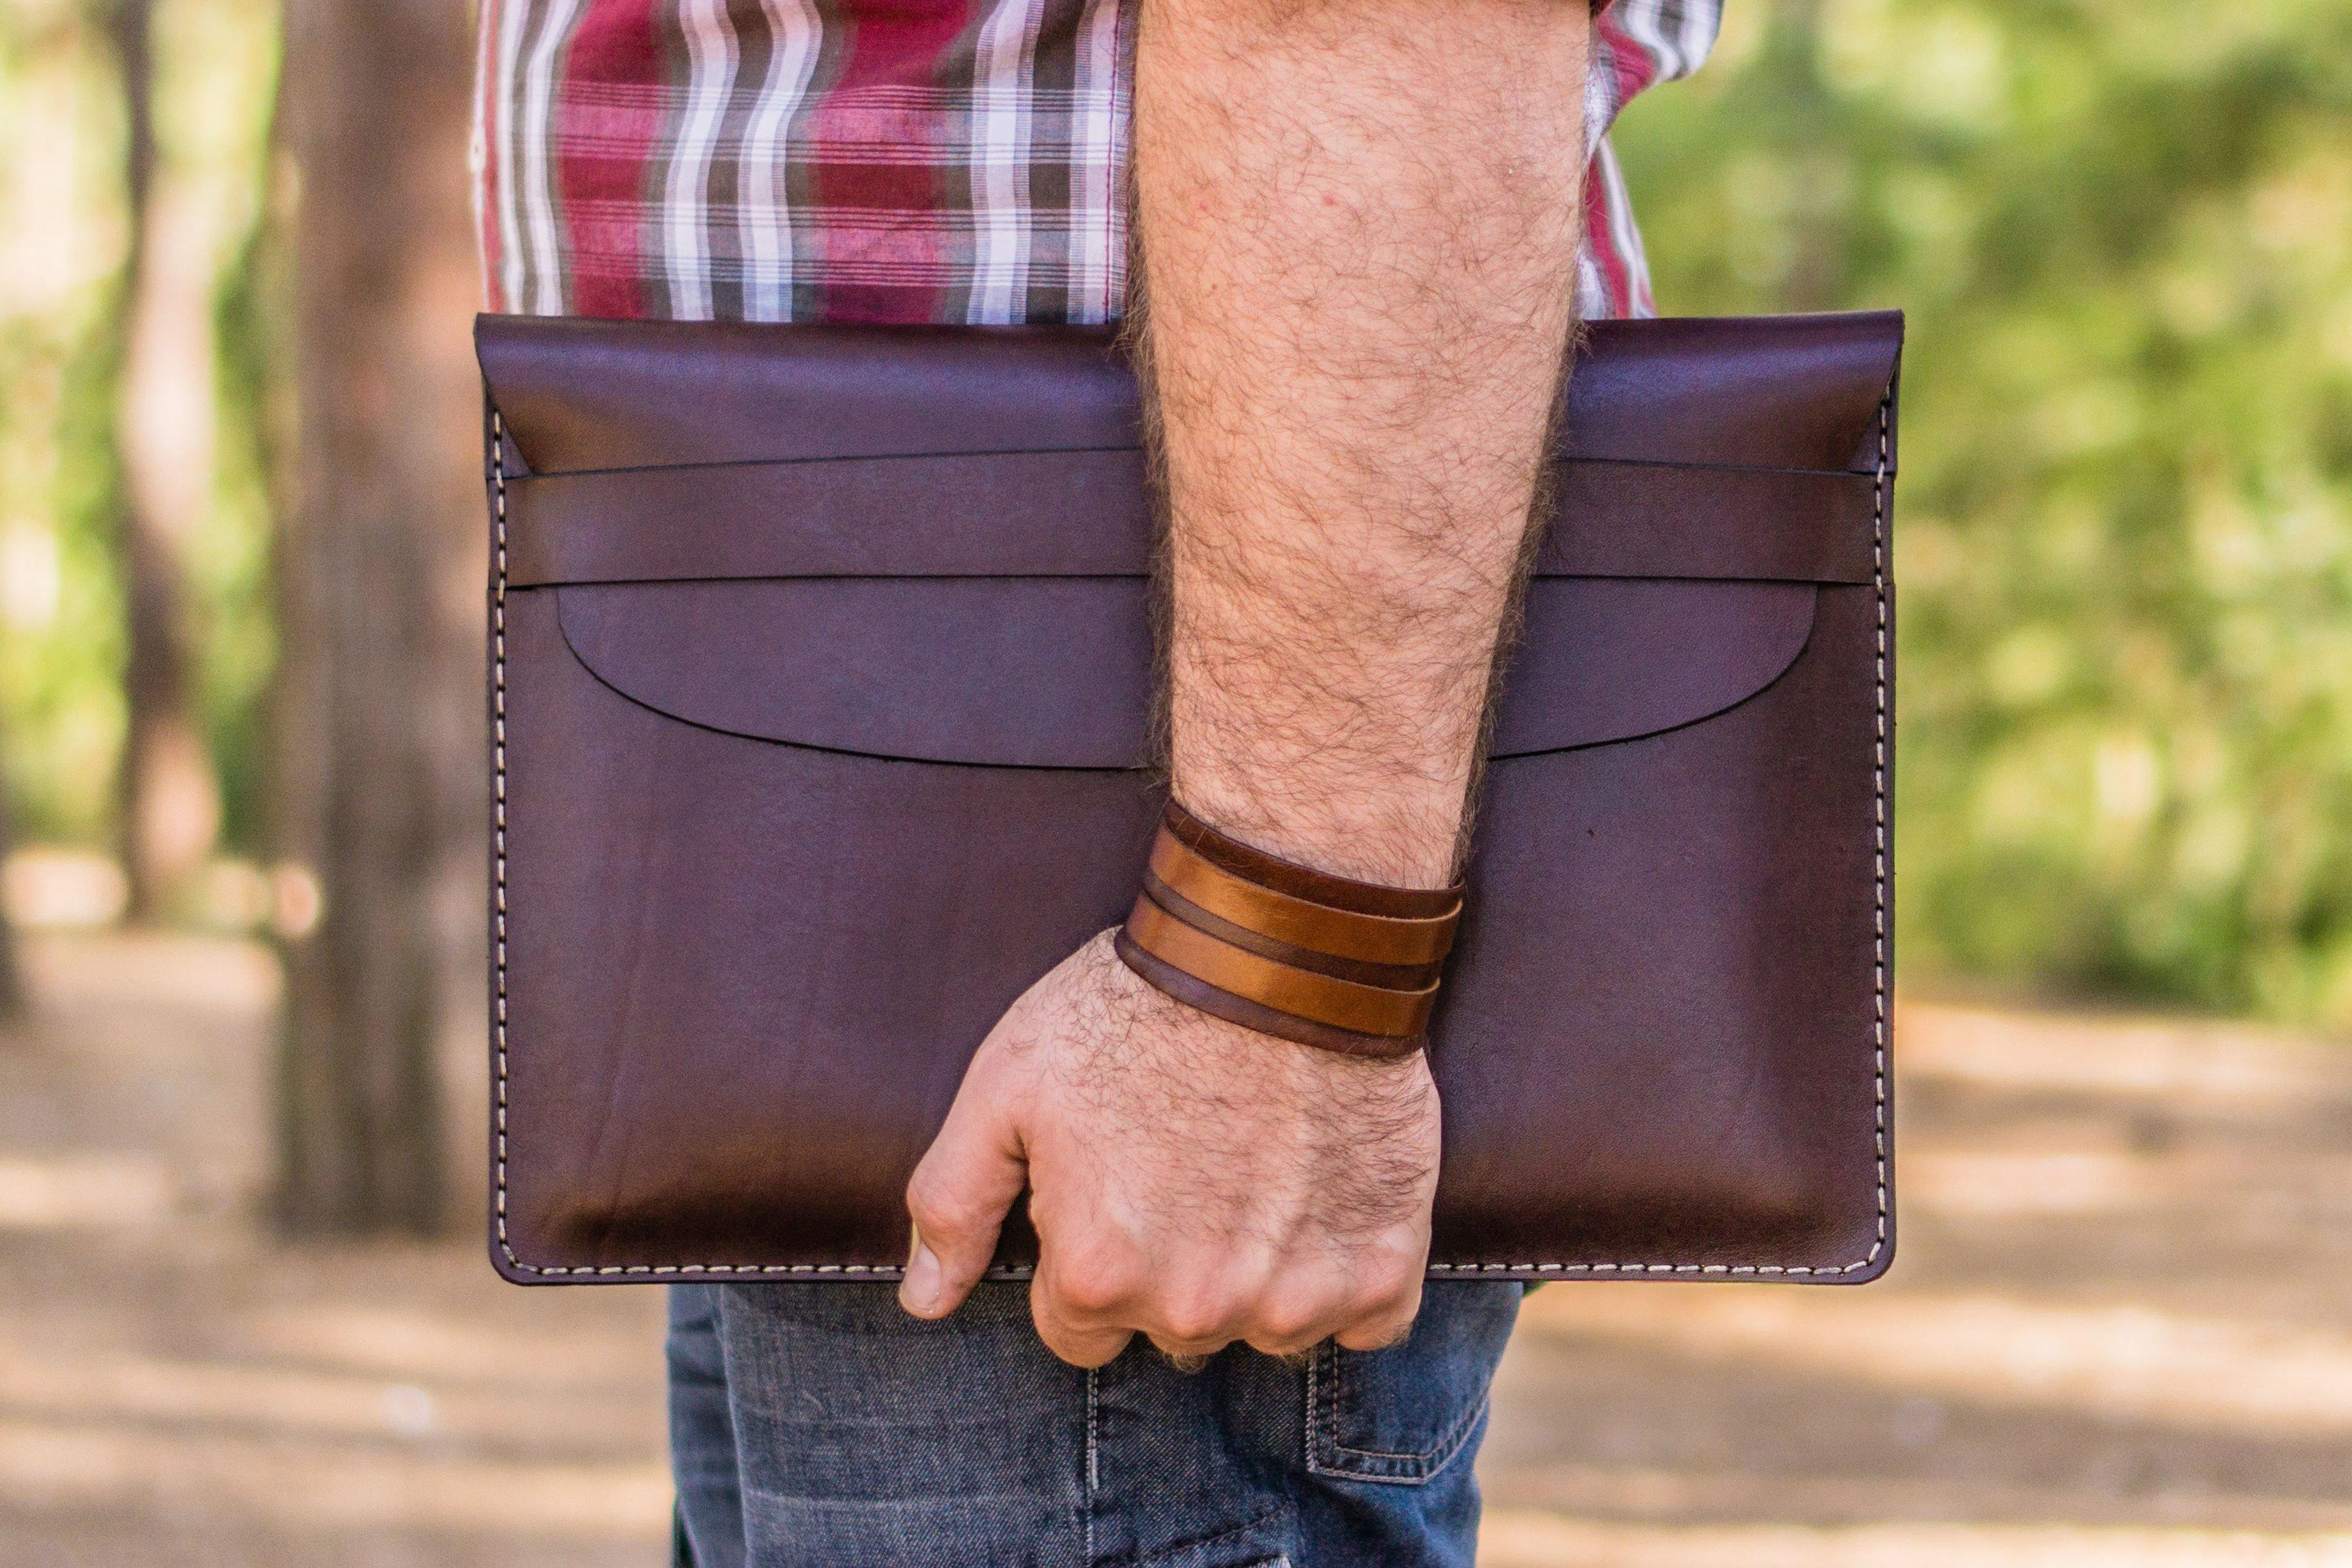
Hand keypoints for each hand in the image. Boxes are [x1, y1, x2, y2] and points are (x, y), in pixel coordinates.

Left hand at [899, 930, 1439, 1366]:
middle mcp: (1198, 1308)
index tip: (1120, 1188)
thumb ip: (953, 1204)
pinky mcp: (1385, 1270)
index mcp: (1099, 1274)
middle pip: (1171, 1331)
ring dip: (1261, 1275)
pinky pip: (1365, 1320)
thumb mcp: (1007, 1086)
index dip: (1091, 1256)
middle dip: (1173, 1268)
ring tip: (1261, 1170)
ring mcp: (1299, 1298)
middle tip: (1191, 1166)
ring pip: (1265, 1329)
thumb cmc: (1136, 1005)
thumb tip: (924, 1301)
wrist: (1285, 947)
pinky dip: (1350, 1275)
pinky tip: (1327, 1195)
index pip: (1076, 1331)